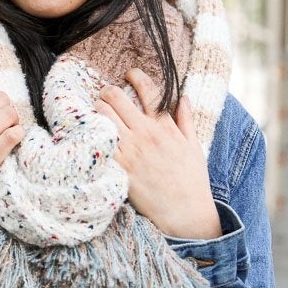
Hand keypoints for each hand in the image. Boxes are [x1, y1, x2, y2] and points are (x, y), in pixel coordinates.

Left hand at [94, 68, 220, 239]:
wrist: (185, 213)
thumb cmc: (192, 181)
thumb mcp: (194, 147)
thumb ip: (186, 120)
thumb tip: (183, 97)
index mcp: (165, 126)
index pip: (148, 90)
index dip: (135, 76)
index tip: (129, 74)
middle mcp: (146, 133)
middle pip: (116, 97)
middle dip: (108, 91)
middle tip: (107, 94)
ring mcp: (131, 150)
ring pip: (103, 115)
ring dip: (98, 109)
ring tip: (98, 113)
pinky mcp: (119, 167)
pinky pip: (100, 141)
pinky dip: (94, 133)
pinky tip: (94, 133)